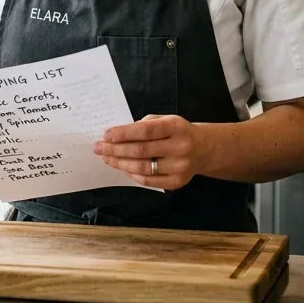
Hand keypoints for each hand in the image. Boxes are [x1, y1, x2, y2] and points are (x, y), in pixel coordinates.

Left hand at [94, 114, 208, 190]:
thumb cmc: (178, 132)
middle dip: (115, 149)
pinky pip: (149, 180)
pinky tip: (122, 167)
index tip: (106, 135)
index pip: (145, 131)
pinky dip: (132, 174)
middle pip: (141, 151)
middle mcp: (180, 148)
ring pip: (142, 168)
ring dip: (120, 163)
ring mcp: (180, 167)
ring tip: (106, 158)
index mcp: (176, 127)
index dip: (123, 133)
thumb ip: (145, 125)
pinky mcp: (177, 182)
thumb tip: (118, 135)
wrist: (204, 149)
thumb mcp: (166, 120)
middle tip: (99, 148)